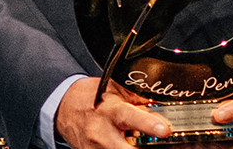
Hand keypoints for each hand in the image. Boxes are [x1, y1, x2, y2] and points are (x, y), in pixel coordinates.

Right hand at [55, 77, 170, 148]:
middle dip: (146, 148)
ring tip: (147, 141)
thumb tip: (163, 107)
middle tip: (166, 144)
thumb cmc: (93, 96)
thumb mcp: (116, 89)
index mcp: (110, 110)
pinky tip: (130, 142)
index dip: (149, 124)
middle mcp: (102, 133)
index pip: (130, 117)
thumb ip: (138, 98)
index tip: (165, 130)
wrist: (66, 108)